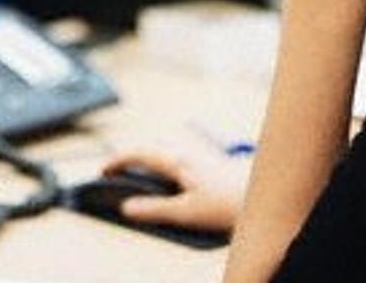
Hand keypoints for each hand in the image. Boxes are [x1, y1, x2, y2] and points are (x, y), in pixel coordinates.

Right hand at [101, 149, 250, 232]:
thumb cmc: (228, 203)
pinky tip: (170, 191)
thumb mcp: (185, 212)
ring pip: (166, 160)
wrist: (263, 197)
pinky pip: (179, 167)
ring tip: (139, 184)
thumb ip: (154, 210)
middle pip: (152, 153)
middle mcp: (188, 157)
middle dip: (132, 161)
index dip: (118, 161)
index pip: (140, 154)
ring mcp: (200, 162)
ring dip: (150, 168)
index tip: (102, 171)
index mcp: (178, 162)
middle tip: (116, 175)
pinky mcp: (210, 171)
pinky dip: (165, 175)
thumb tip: (127, 208)